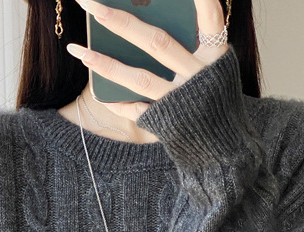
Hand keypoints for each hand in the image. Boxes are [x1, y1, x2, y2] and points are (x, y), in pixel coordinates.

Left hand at [67, 0, 229, 121]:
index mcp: (215, 58)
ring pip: (140, 79)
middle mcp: (198, 78)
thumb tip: (148, 18)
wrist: (226, 145)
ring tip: (76, 49)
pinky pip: (138, 112)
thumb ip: (192, 43)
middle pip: (157, 43)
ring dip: (105, 63)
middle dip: (120, 22)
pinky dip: (119, 103)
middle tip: (89, 3)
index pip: (210, 21)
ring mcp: (181, 102)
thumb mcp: (214, 67)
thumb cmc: (214, 96)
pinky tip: (100, 95)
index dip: (200, 1)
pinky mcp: (169, 124)